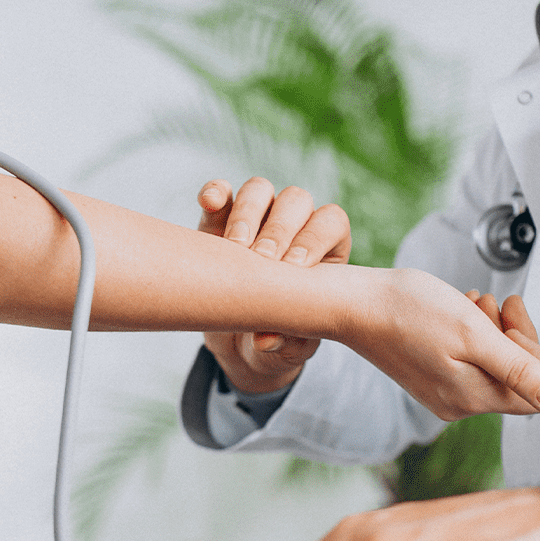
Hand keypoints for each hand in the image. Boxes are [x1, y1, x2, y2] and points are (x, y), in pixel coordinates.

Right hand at [198, 177, 350, 392]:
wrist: (239, 341)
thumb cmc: (276, 341)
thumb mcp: (286, 349)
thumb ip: (284, 345)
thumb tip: (267, 341)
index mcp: (325, 250)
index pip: (330, 222)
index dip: (316, 239)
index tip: (295, 269)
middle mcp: (294, 225)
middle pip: (295, 201)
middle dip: (280, 229)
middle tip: (262, 259)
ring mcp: (256, 218)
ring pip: (259, 190)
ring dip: (248, 213)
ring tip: (235, 246)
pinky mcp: (219, 221)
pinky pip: (220, 195)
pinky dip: (215, 194)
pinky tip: (209, 203)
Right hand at [339, 269, 539, 417]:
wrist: (355, 305)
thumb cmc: (407, 312)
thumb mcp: (474, 334)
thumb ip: (520, 371)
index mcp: (472, 398)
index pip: (536, 390)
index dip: (533, 349)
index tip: (511, 313)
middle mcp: (458, 404)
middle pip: (515, 378)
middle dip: (513, 336)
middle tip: (494, 304)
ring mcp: (442, 394)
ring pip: (492, 366)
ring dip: (492, 330)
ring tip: (473, 303)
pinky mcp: (430, 380)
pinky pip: (468, 363)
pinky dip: (471, 336)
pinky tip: (459, 313)